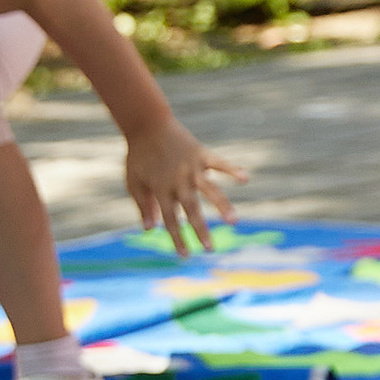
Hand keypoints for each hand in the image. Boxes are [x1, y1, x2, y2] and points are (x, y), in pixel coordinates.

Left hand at [124, 116, 246, 254]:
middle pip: (192, 210)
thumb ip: (143, 205)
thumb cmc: (138, 154)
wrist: (146, 123)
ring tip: (233, 221)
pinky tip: (245, 178)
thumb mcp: (133, 181)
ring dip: (222, 206)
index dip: (178, 239)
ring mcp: (192, 167)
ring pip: (210, 190)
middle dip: (201, 231)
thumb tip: (150, 230)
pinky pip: (220, 164)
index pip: (170, 220)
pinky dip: (232, 170)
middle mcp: (178, 181)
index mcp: (161, 189)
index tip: (185, 256)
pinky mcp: (201, 154)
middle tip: (210, 250)